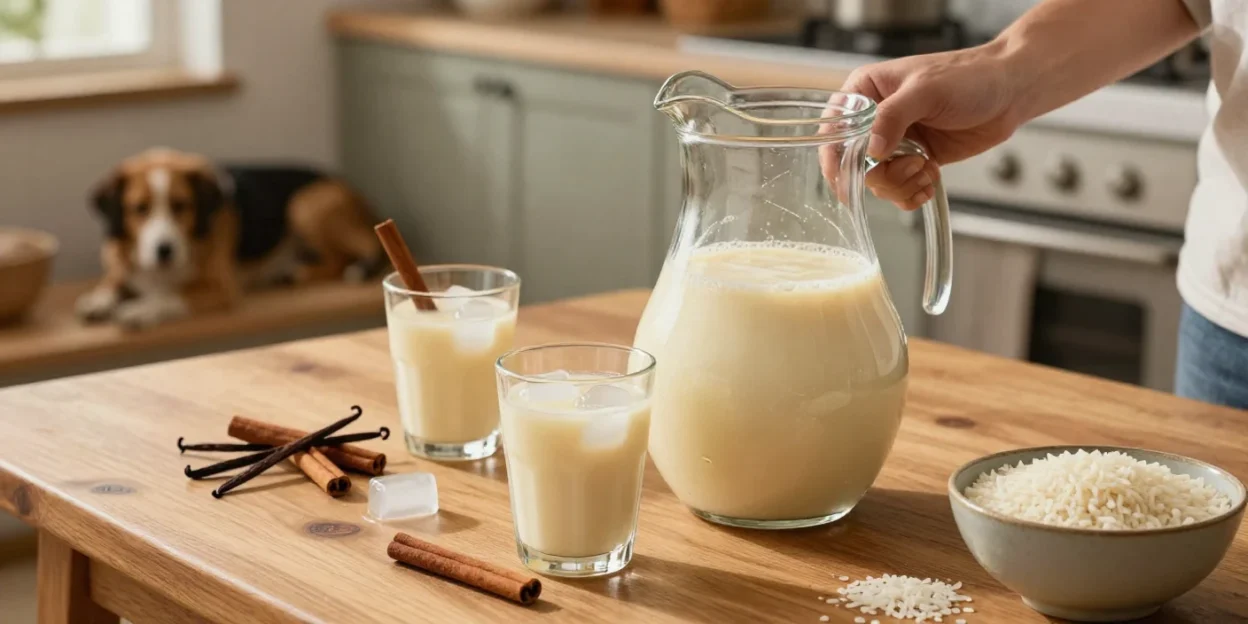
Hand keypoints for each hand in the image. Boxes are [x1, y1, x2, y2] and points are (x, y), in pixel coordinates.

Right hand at [844, 43, 1023, 209]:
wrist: (1010, 91)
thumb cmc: (969, 77)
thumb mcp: (926, 90)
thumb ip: (892, 117)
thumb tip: (870, 151)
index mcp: (865, 92)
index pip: (834, 130)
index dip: (836, 158)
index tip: (847, 178)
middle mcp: (874, 120)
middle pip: (855, 164)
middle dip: (882, 174)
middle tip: (911, 165)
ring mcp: (894, 143)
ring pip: (877, 182)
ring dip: (902, 184)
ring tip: (926, 169)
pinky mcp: (914, 160)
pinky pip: (899, 190)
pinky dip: (913, 193)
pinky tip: (930, 180)